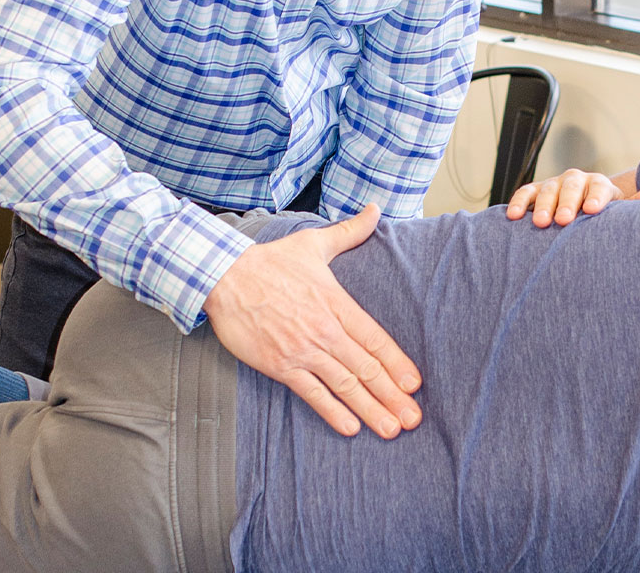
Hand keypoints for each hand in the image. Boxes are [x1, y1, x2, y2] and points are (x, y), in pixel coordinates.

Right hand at [203, 205, 421, 438]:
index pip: (375, 338)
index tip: (415, 384)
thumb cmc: (271, 262)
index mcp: (336, 303)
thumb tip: (375, 210)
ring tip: (391, 429)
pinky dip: (331, 411)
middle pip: (365, 368)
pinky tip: (350, 427)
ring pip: (344, 385)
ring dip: (369, 409)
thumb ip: (350, 232)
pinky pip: (310, 393)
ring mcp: (302, 350)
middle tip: (413, 419)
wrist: (224, 276)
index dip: (397, 363)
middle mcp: (324, 330)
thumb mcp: (314, 243)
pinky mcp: (279, 365)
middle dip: (392, 396)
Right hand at [505, 167, 639, 227]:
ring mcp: (554, 185)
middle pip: (571, 186)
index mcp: (599, 185)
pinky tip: (513, 216)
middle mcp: (576, 181)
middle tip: (565, 219)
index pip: (599, 187)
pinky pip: (524, 193)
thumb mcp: (621, 209)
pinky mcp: (535, 192)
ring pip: (547, 190)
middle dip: (567, 202)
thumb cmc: (603, 215)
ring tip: (540, 223)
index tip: (593, 211)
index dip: (596, 198)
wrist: (582, 207)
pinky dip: (518, 203)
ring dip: (542, 205)